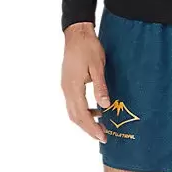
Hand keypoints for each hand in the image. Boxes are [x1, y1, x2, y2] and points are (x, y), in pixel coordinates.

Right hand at [61, 21, 110, 142]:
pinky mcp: (68, 83)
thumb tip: (105, 106)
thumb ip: (100, 87)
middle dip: (88, 129)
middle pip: (75, 117)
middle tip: (103, 136)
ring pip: (73, 111)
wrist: (77, 34)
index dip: (92, 128)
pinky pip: (73, 103)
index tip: (103, 137)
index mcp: (74, 87)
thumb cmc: (88, 47)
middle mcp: (67, 89)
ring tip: (100, 125)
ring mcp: (66, 86)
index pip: (82, 114)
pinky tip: (96, 109)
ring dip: (85, 121)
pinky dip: (83, 111)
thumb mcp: (98, 66)